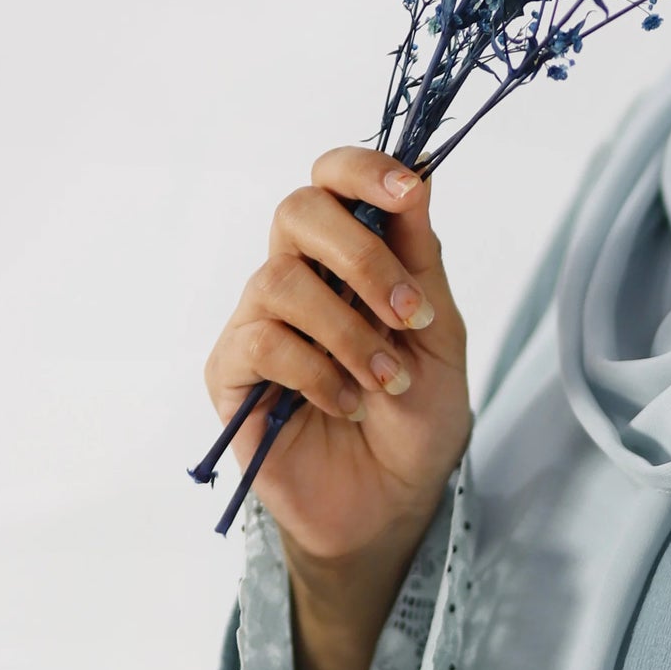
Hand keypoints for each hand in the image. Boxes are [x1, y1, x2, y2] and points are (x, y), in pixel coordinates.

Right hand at [203, 147, 472, 568]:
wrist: (394, 499)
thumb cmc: (416, 416)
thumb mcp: (439, 334)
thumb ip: (422, 260)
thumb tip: (419, 177)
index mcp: (347, 257)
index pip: (332, 181)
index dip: (363, 170)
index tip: (411, 192)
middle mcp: (298, 277)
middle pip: (298, 211)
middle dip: (362, 256)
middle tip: (407, 314)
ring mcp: (260, 322)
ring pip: (282, 281)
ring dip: (349, 332)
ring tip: (386, 381)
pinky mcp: (232, 372)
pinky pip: (262, 342)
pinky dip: (318, 372)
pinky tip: (347, 402)